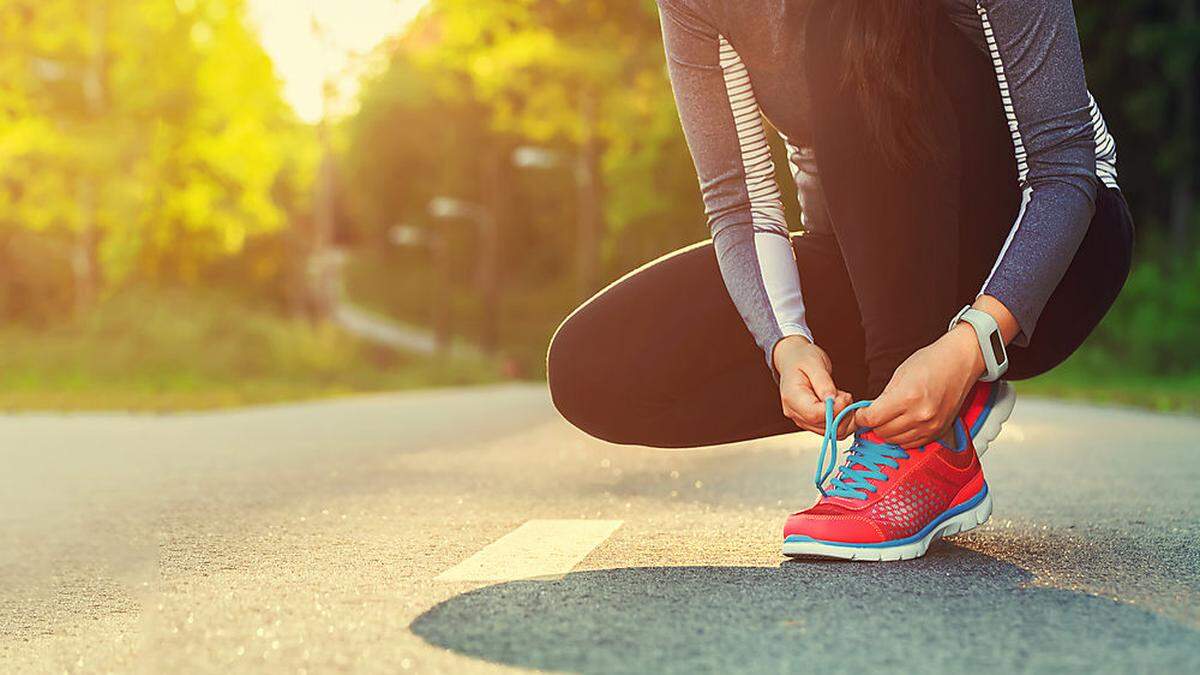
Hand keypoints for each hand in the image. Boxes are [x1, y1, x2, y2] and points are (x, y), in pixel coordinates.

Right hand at [773, 335, 855, 437]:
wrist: (794, 359)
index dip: (835, 410)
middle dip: (842, 413)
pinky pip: (830, 430)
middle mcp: (794, 412)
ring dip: (844, 418)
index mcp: (792, 397)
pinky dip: (842, 420)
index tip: (845, 396)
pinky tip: (840, 405)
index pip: (814, 415)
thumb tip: (832, 401)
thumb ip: (823, 383)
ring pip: (830, 432)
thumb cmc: (803, 358)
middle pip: (824, 427)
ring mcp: (802, 419)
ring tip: (842, 398)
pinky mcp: (811, 422)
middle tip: (846, 395)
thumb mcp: (815, 364)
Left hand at [855, 324, 984, 447]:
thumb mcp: (899, 375)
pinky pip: (911, 444)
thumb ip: (883, 397)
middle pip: (882, 432)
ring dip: (888, 432)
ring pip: (895, 441)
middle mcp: (920, 415)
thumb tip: (868, 413)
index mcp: (907, 397)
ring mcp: (931, 426)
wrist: (960, 363)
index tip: (861, 413)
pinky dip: (902, 437)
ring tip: (889, 418)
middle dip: (874, 424)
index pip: (873, 419)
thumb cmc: (931, 363)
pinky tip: (903, 424)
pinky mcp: (938, 432)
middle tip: (874, 415)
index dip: (861, 417)